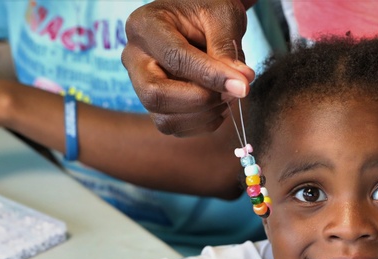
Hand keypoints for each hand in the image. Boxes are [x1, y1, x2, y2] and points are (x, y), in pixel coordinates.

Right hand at [122, 0, 256, 135]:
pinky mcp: (155, 105)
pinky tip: (219, 104)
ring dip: (204, 115)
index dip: (210, 76)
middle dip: (200, 101)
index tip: (243, 86)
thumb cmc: (208, 9)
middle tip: (232, 92)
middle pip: (155, 95)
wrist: (200, 18)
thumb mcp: (222, 15)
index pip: (174, 58)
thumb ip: (227, 48)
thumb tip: (240, 85)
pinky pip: (174, 128)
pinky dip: (203, 123)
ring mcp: (140, 85)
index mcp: (144, 26)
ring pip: (164, 119)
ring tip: (229, 95)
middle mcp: (134, 57)